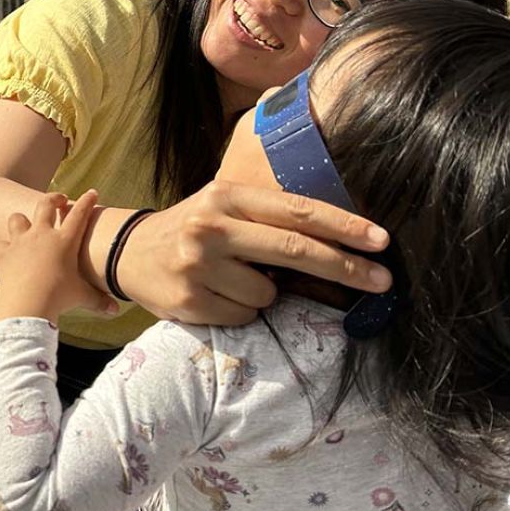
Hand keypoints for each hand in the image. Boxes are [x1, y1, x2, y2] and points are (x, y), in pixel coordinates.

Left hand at [0, 190, 118, 324]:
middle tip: (60, 200)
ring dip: (24, 219)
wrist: (26, 305)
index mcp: (65, 241)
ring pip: (18, 218)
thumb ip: (98, 300)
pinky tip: (12, 252)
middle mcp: (42, 235)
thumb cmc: (58, 298)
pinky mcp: (4, 253)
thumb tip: (115, 311)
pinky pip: (4, 242)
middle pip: (46, 204)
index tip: (92, 192)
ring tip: (28, 225)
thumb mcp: (81, 297)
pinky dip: (8, 246)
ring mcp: (21, 242)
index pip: (79, 214)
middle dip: (54, 198)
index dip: (87, 201)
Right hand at [116, 180, 391, 326]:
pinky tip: (216, 295)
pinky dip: (241, 310)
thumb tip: (340, 240)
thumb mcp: (224, 206)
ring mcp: (198, 265)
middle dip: (345, 268)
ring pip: (269, 293)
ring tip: (234, 280)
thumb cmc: (191, 228)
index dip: (344, 227)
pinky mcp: (190, 300)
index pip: (297, 210)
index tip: (381, 241)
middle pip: (294, 250)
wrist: (127, 253)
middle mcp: (210, 227)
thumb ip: (269, 216)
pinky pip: (244, 315)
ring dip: (266, 294)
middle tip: (382, 281)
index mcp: (226, 196)